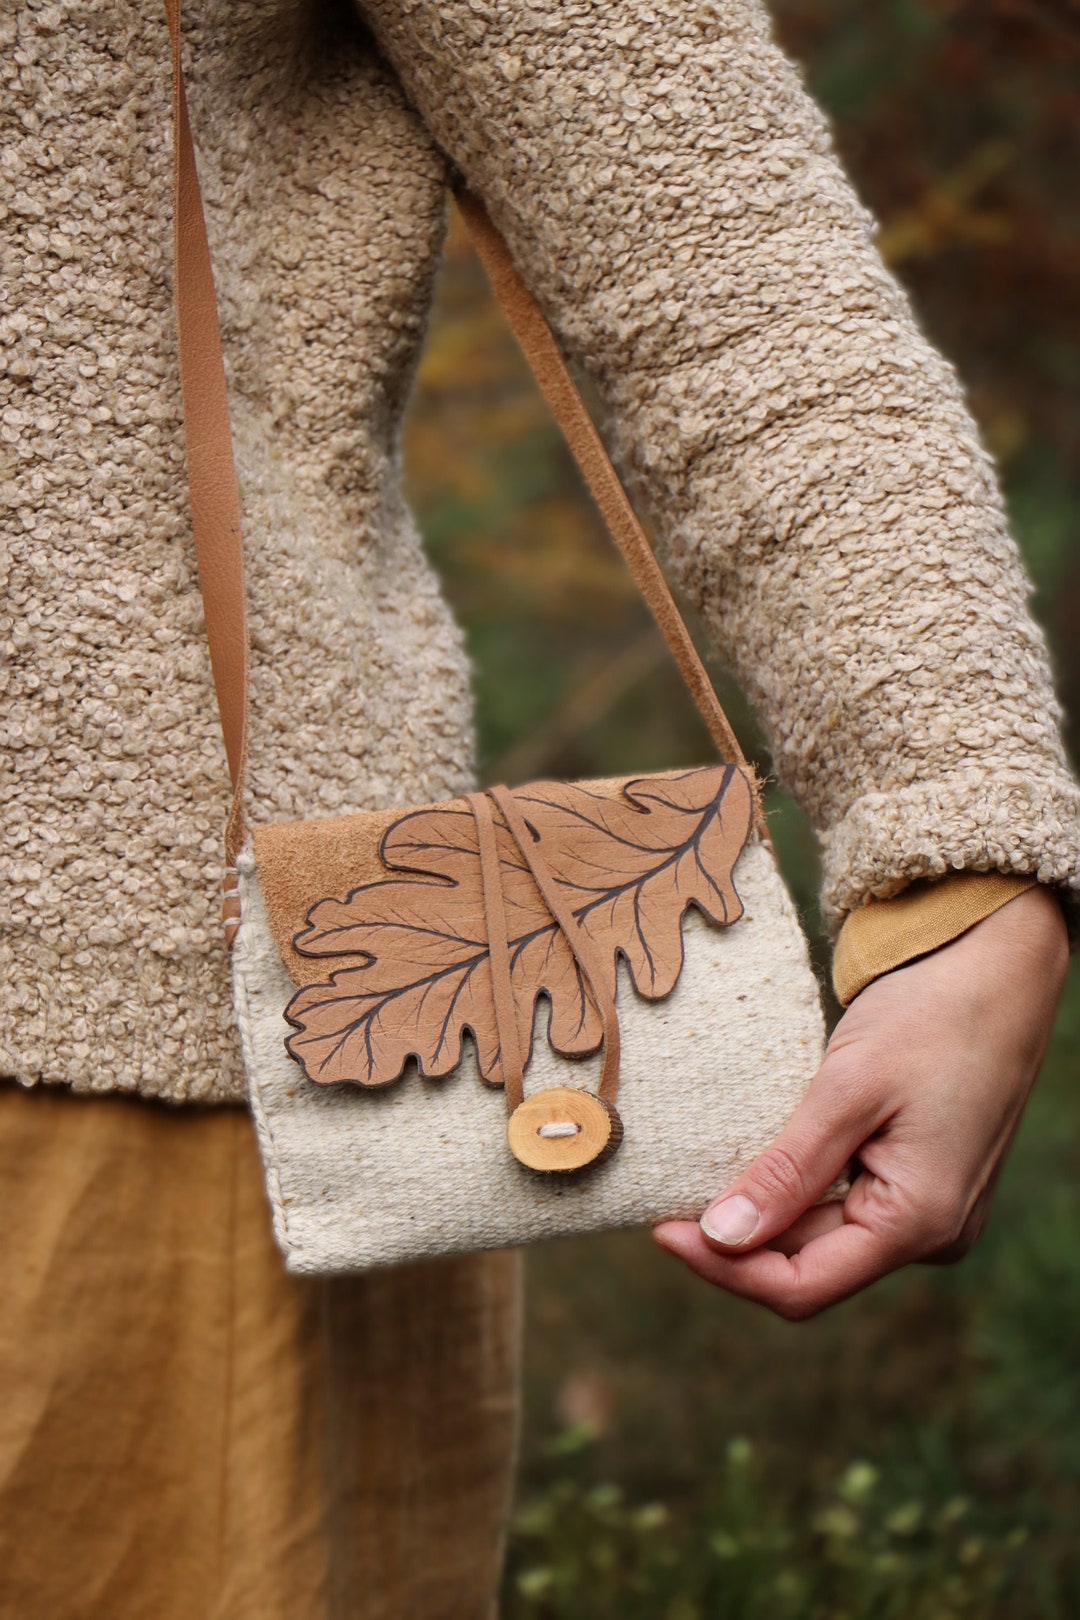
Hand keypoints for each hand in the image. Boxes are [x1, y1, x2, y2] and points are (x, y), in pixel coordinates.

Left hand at [652, 885, 1067, 1318]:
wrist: (996, 969)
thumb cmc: (931, 1017)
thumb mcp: (847, 1089)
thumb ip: (788, 1171)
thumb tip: (721, 1235)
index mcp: (920, 1221)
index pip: (803, 1286)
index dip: (725, 1268)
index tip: (660, 1229)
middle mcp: (932, 1233)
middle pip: (810, 1266)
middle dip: (737, 1240)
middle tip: (667, 1198)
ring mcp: (931, 1210)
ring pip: (824, 1237)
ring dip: (765, 1215)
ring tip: (702, 1177)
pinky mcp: (921, 1181)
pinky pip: (845, 1205)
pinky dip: (797, 1191)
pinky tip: (757, 1161)